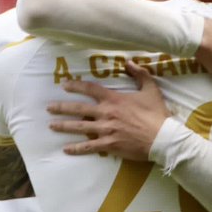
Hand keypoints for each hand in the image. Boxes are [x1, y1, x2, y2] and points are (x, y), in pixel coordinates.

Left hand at [48, 63, 168, 160]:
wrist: (162, 138)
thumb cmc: (157, 114)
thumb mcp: (151, 89)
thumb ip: (139, 74)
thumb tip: (129, 61)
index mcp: (114, 99)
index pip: (90, 89)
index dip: (76, 86)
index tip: (64, 84)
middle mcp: (106, 113)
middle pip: (79, 109)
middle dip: (62, 107)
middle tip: (49, 107)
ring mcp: (106, 130)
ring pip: (80, 127)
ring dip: (64, 126)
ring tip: (51, 125)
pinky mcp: (109, 145)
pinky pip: (89, 147)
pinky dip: (77, 148)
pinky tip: (66, 149)